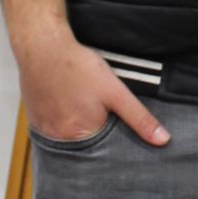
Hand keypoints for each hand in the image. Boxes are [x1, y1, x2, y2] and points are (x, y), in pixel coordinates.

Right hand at [16, 28, 168, 146]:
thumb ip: (139, 118)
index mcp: (80, 137)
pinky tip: (67, 104)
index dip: (113, 140)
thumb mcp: (115, 92)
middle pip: (86, 146)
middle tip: (95, 109)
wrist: (42, 46)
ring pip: (69, 137)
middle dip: (95, 134)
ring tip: (81, 105)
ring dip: (78, 127)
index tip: (115, 125)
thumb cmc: (77, 67)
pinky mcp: (35, 119)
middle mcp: (59, 139)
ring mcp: (44, 130)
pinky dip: (63, 121)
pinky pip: (54, 128)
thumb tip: (162, 140)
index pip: (104, 152)